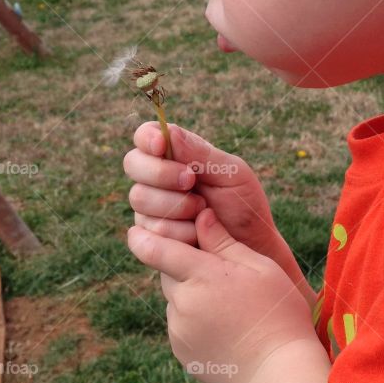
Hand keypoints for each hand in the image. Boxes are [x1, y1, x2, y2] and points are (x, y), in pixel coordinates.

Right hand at [124, 120, 290, 258]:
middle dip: (161, 172)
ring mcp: (150, 208)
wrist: (251, 251)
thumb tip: (168, 131)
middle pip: (132, 163)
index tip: (161, 145)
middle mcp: (157, 180)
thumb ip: (200, 154)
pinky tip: (197, 234)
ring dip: (175, 205)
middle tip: (191, 181)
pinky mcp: (151, 237)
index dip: (147, 137)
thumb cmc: (244, 208)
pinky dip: (178, 231)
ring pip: (139, 197)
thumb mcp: (231, 174)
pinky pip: (149, 228)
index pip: (146, 136)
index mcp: (177, 155)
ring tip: (204, 212)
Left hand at [126, 204, 315, 382]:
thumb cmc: (278, 315)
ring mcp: (180, 332)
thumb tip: (201, 215)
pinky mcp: (183, 354)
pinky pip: (182, 327)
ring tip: (230, 308)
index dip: (141, 239)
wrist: (280, 376)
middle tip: (218, 275)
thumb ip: (225, 242)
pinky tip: (226, 330)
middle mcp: (183, 304)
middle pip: (169, 275)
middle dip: (185, 269)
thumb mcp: (261, 269)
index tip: (134, 231)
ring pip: (177, 302)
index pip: (155, 250)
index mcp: (202, 276)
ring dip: (192, 297)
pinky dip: (196, 323)